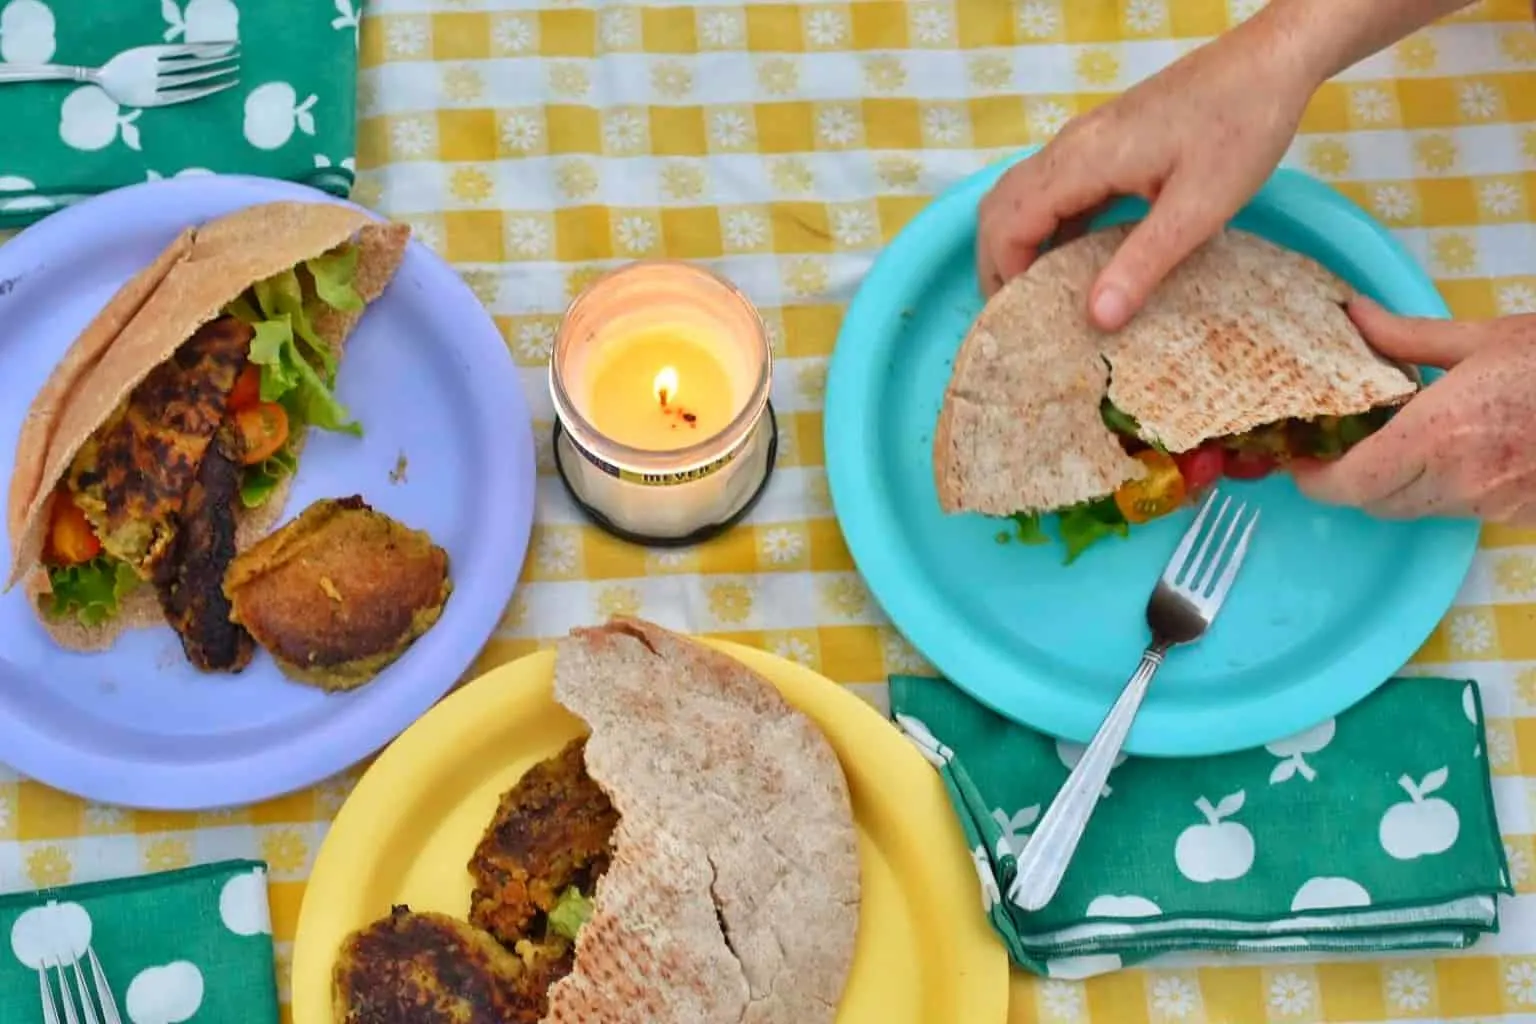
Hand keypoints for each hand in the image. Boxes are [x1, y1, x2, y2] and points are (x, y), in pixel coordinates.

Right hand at [975, 17, 1319, 329]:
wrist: (1271, 60)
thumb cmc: (1241, 125)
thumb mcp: (1199, 206)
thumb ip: (1143, 262)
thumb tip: (1098, 318)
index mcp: (1083, 160)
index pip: (1008, 222)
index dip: (1003, 273)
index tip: (1023, 318)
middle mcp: (1072, 146)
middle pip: (1001, 206)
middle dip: (997, 262)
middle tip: (1016, 314)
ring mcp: (1087, 140)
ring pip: (1023, 194)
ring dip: (1020, 243)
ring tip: (1038, 294)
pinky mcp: (1107, 141)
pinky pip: (1055, 187)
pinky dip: (1049, 226)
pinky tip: (1075, 258)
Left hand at [1292, 298, 1535, 523]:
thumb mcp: (1482, 338)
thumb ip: (1406, 338)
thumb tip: (1352, 315)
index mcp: (1437, 435)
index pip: (1350, 484)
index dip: (1315, 480)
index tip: (1300, 462)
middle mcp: (1458, 481)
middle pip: (1376, 504)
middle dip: (1352, 480)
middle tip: (1343, 446)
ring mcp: (1491, 505)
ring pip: (1416, 510)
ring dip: (1397, 485)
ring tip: (1402, 441)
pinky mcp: (1518, 516)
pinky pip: (1459, 511)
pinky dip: (1443, 489)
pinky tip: (1459, 450)